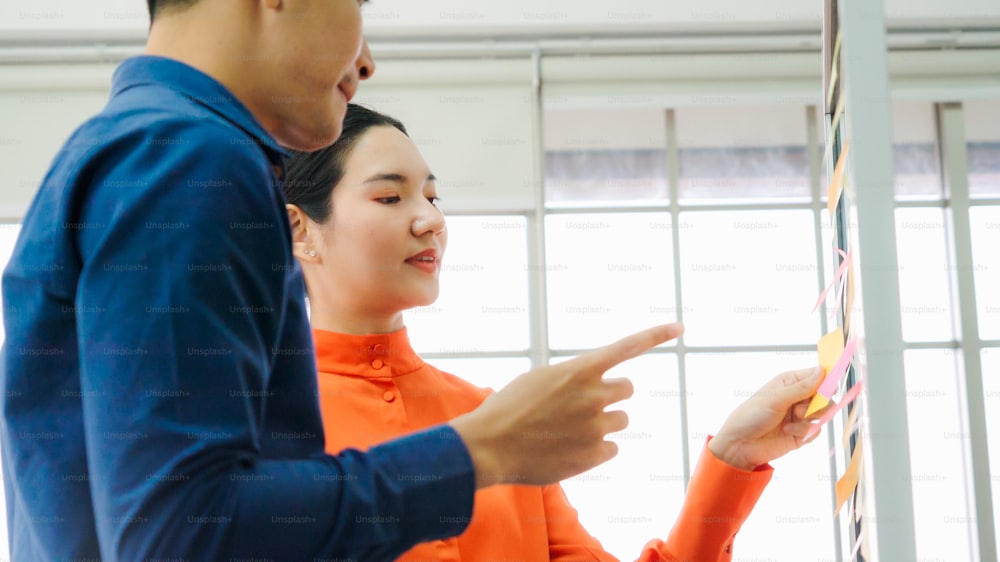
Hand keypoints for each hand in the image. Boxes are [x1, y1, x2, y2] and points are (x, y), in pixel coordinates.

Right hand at [450, 323, 683, 487]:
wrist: (489, 446)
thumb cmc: (508, 409)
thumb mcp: (540, 379)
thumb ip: (573, 378)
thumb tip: (597, 387)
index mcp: (579, 369)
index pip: (626, 347)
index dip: (655, 335)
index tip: (680, 326)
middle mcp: (593, 394)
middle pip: (626, 389)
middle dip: (611, 395)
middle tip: (585, 404)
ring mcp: (596, 426)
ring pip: (620, 420)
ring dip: (603, 422)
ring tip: (569, 430)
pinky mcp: (594, 455)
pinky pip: (611, 448)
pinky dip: (596, 449)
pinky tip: (568, 449)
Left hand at [708, 366, 825, 470]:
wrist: (741, 445)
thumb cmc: (751, 416)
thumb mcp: (776, 398)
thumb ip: (801, 388)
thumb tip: (821, 371)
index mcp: (790, 382)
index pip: (817, 375)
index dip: (826, 380)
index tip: (830, 388)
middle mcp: (797, 397)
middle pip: (825, 396)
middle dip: (817, 403)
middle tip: (800, 409)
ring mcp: (800, 415)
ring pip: (823, 413)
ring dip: (809, 417)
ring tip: (792, 419)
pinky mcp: (802, 433)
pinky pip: (816, 430)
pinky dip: (804, 432)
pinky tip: (787, 432)